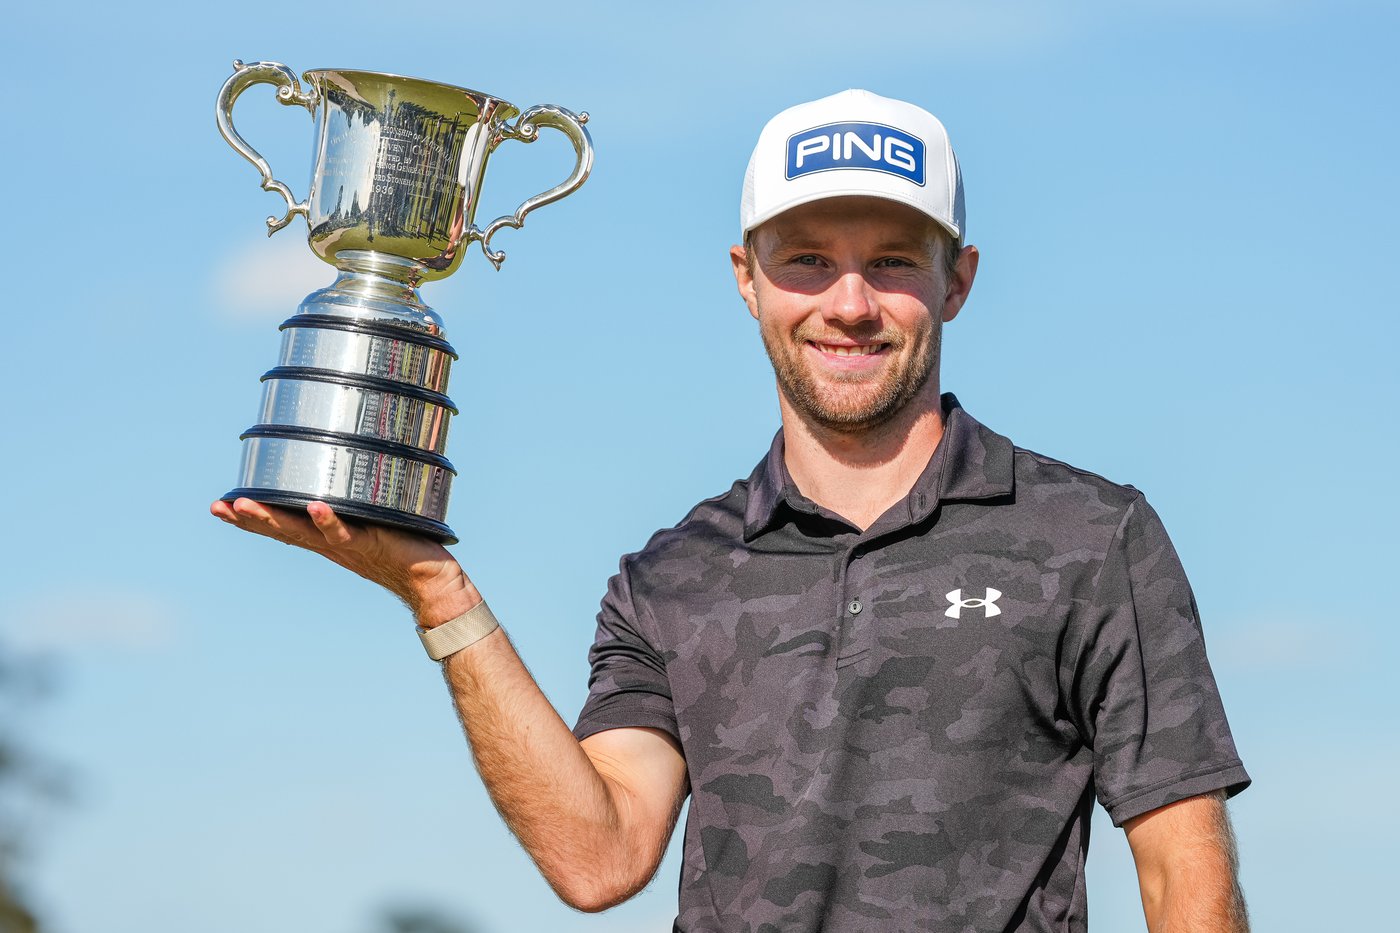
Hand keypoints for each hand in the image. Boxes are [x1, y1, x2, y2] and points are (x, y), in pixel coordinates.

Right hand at [210, 498, 479, 626]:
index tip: (220, 505)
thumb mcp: (374, 520)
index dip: (251, 518)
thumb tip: (357, 465)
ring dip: (273, 519)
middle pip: (282, 530)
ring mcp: (348, 544)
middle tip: (220, 507)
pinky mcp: (371, 543)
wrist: (432, 582)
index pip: (282, 526)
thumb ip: (360, 501)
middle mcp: (331, 543)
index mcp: (327, 537)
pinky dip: (329, 521)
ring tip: (246, 505)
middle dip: (249, 518)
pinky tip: (315, 507)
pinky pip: (345, 532)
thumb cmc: (406, 548)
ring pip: (303, 532)